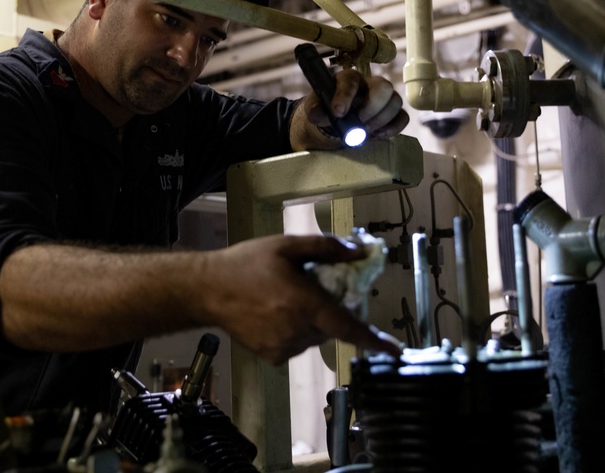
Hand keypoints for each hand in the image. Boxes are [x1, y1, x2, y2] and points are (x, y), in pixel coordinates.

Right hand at [200, 234, 402, 364]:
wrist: (208, 290)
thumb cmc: (248, 263)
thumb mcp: (287, 246)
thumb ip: (326, 249)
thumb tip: (359, 252)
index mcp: (304, 303)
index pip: (348, 327)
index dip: (374, 339)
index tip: (396, 350)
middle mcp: (297, 330)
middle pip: (331, 327)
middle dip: (330, 311)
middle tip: (311, 289)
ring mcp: (284, 347)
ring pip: (315, 337)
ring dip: (312, 322)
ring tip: (286, 299)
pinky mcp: (273, 357)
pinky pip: (298, 345)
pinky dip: (296, 331)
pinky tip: (276, 314)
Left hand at [291, 69, 409, 150]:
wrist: (336, 123)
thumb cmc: (327, 111)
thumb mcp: (315, 110)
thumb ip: (314, 109)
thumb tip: (315, 114)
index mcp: (349, 79)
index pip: (351, 80)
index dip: (345, 96)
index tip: (338, 112)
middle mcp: (370, 84)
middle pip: (384, 87)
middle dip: (371, 108)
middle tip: (358, 123)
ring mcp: (384, 98)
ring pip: (396, 102)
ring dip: (380, 120)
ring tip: (365, 131)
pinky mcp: (393, 113)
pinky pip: (403, 117)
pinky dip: (392, 128)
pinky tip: (377, 135)